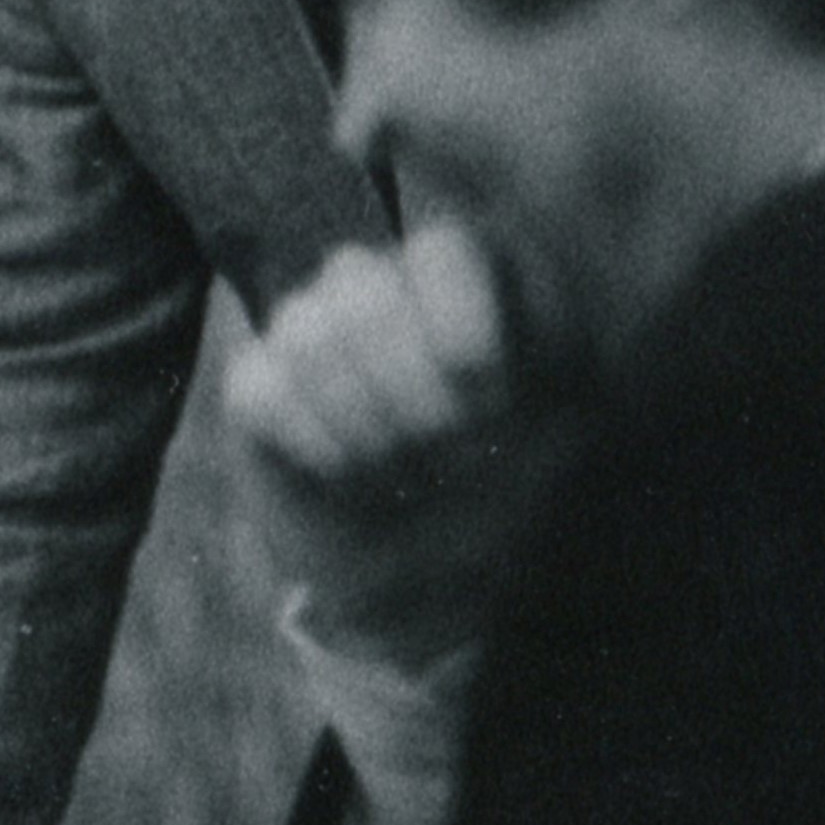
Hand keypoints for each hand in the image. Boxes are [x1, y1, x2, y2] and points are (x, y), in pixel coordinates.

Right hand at [224, 221, 572, 670]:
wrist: (443, 573)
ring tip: (403, 473)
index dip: (458, 329)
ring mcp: (309, 331)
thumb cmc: (514, 490)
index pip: (437, 251)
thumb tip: (489, 335)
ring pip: (305, 331)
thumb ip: (551, 359)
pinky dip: (310, 442)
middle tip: (451, 457)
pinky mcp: (256, 387)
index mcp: (464, 279)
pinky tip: (347, 477)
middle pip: (363, 288)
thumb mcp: (569, 425)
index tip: (494, 406)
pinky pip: (258, 386)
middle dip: (412, 393)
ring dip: (364, 424)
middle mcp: (381, 287)